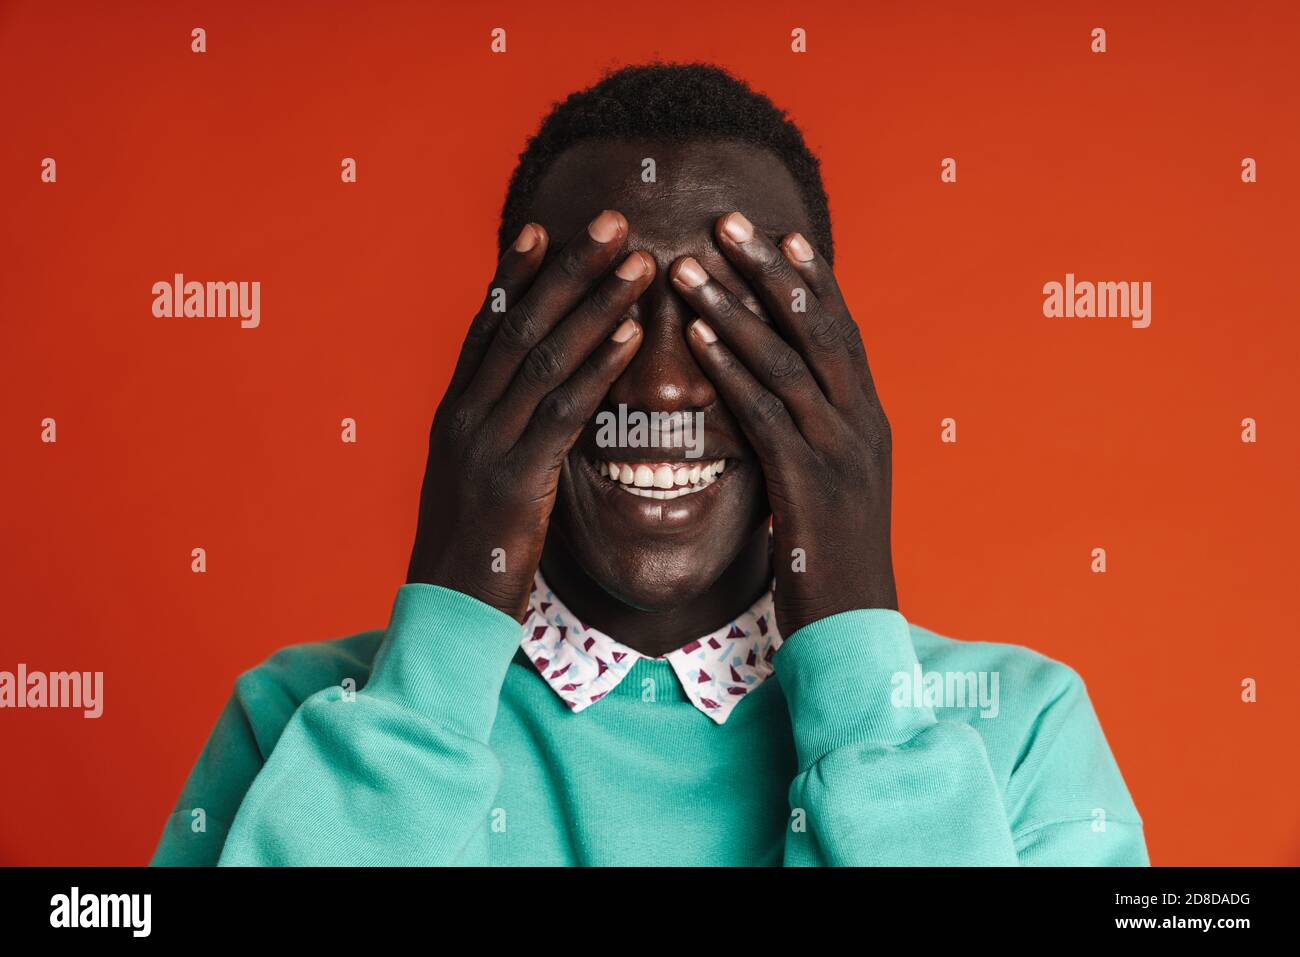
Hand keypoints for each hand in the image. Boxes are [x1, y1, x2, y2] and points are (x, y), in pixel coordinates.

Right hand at [407, 210, 651, 620]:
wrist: (447, 615)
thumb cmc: (474, 550)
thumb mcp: (477, 480)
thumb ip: (500, 434)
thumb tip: (533, 403)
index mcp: (454, 412)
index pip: (487, 325)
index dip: (516, 274)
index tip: (548, 228)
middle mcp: (463, 416)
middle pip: (520, 324)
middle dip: (569, 268)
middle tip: (612, 220)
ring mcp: (484, 445)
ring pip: (544, 356)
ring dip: (596, 303)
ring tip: (638, 262)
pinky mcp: (515, 480)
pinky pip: (562, 411)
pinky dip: (599, 368)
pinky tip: (632, 336)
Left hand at [671, 211, 896, 637]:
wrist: (855, 632)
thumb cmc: (832, 563)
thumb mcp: (830, 489)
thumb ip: (810, 441)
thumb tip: (777, 407)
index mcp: (869, 422)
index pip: (841, 332)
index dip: (810, 280)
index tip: (777, 234)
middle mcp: (862, 425)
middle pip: (818, 327)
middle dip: (771, 271)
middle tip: (727, 222)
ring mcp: (840, 452)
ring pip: (788, 360)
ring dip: (737, 307)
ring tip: (690, 266)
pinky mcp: (809, 484)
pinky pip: (766, 412)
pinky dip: (733, 368)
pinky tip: (699, 337)